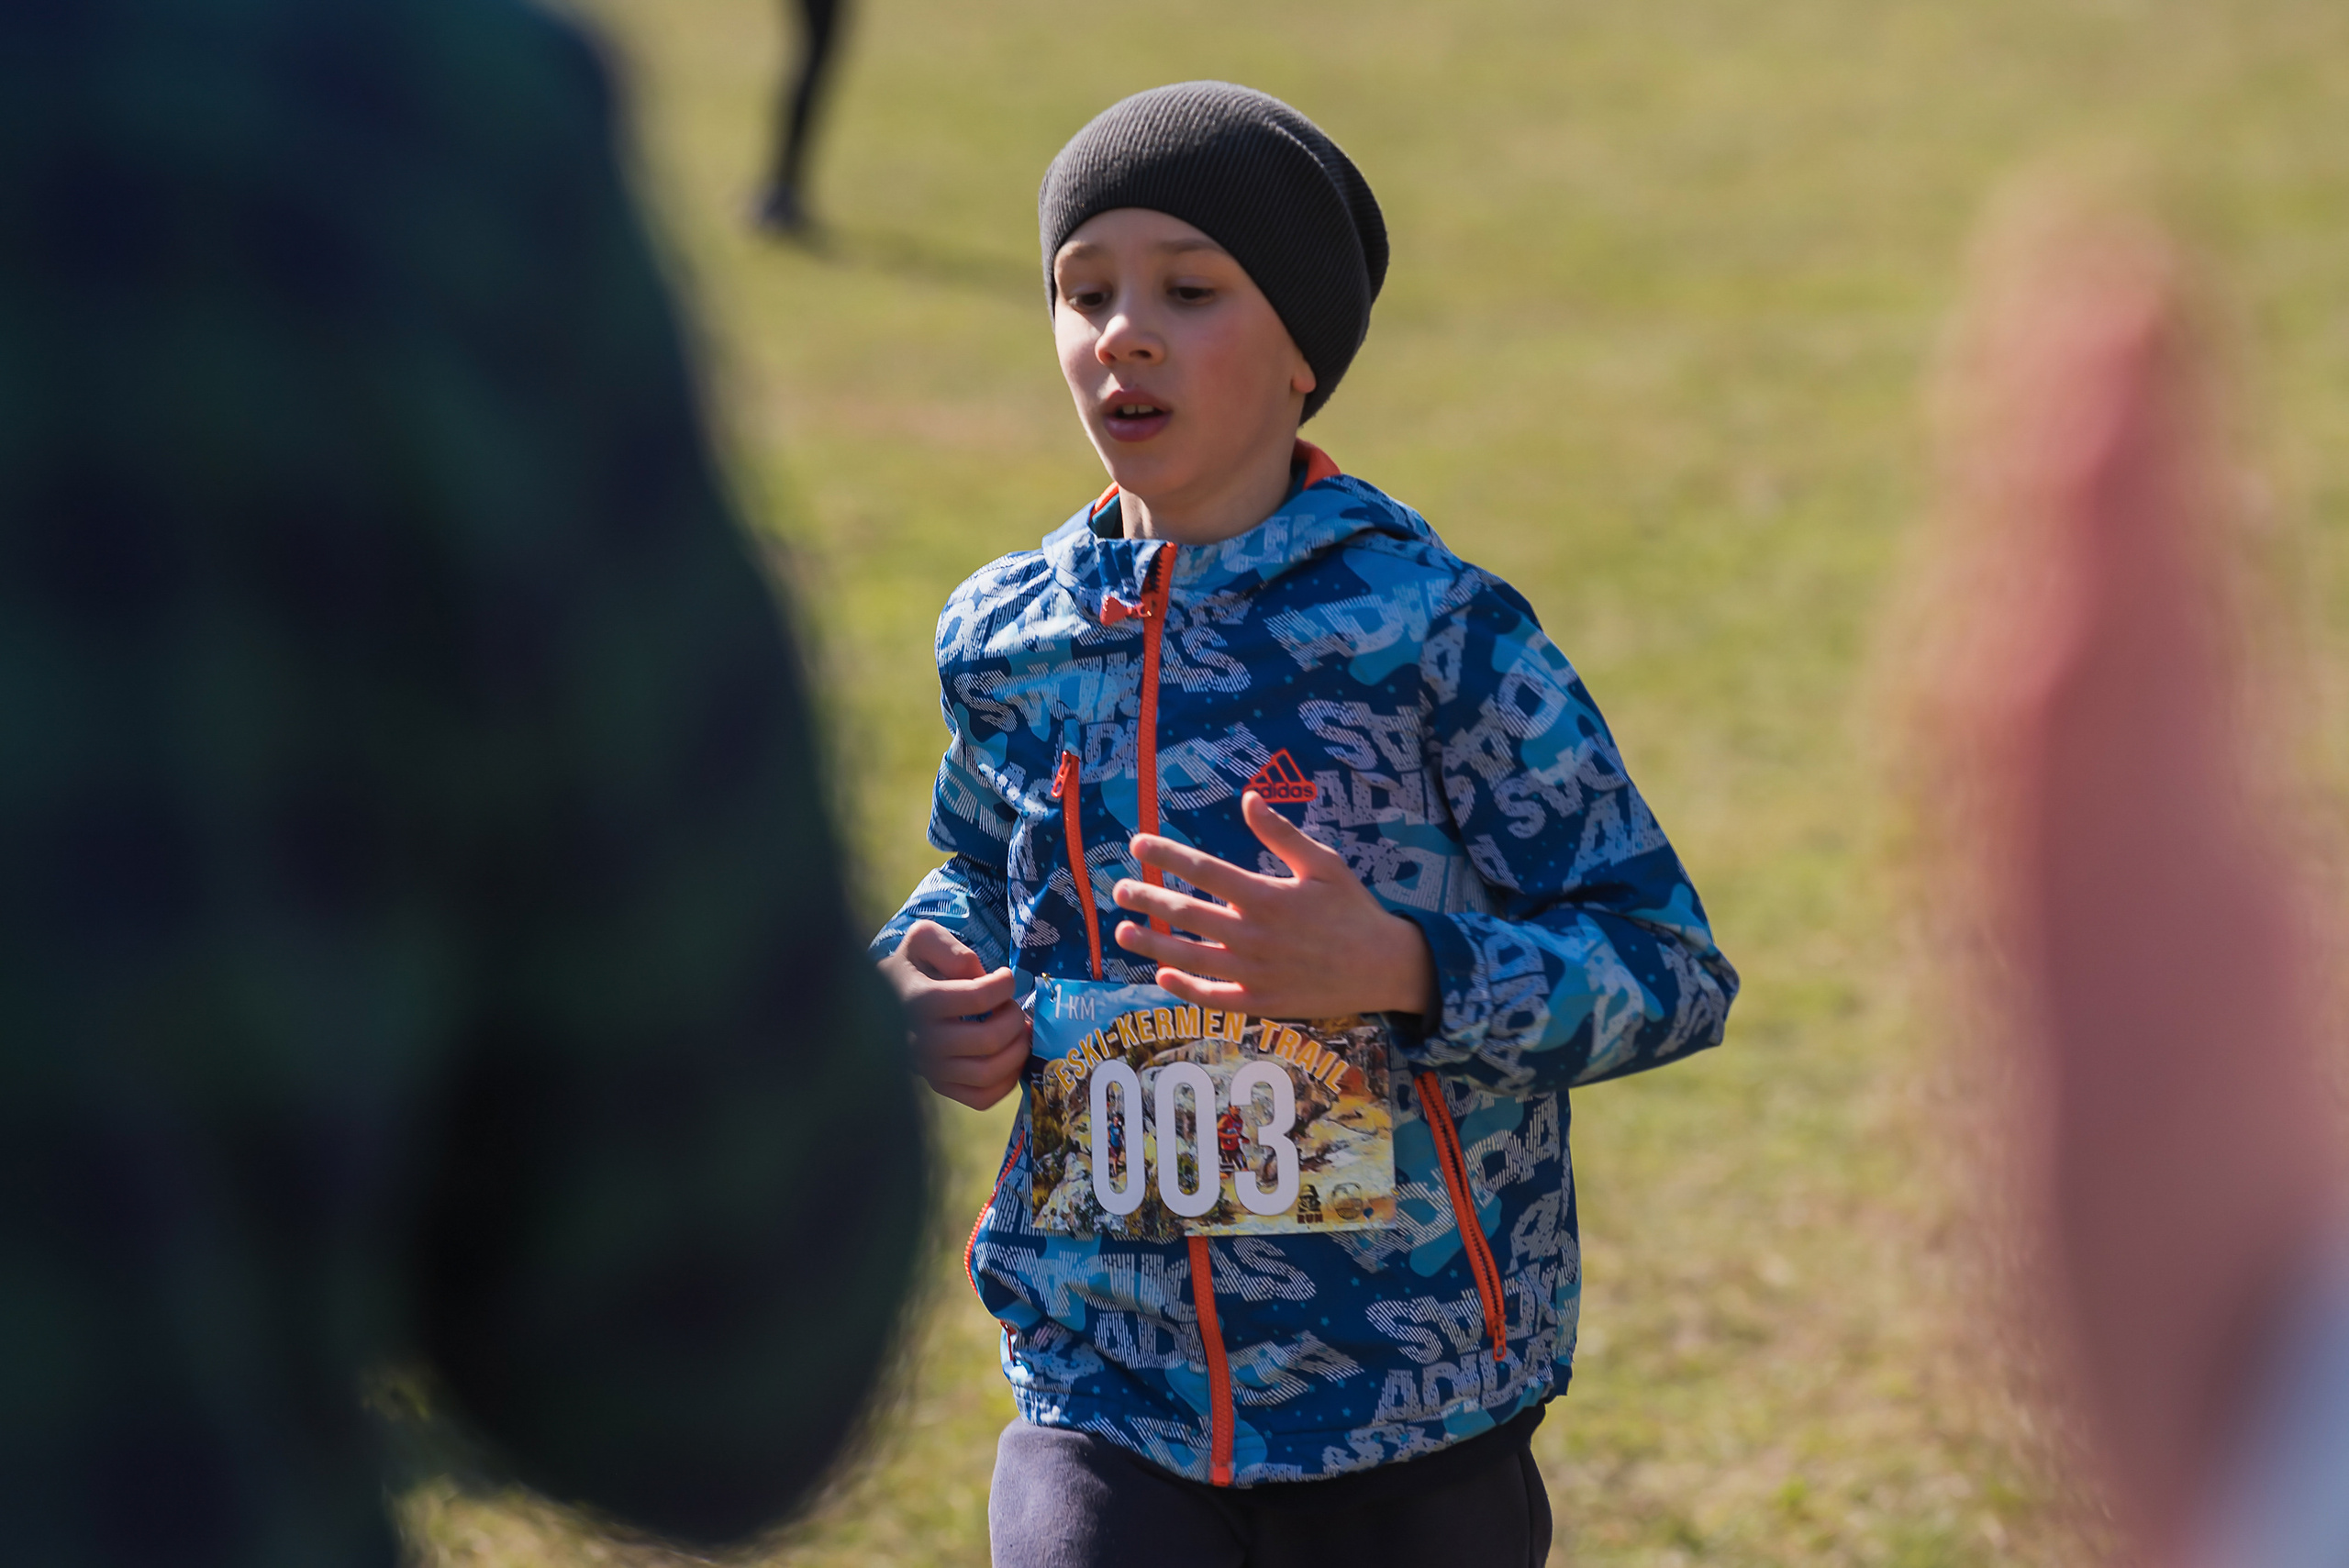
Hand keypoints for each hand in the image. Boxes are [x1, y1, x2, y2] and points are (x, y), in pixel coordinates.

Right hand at [877, 920, 1029, 1109]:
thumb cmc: (911, 968)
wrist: (881, 1002)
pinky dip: (1006, 1082)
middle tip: (1012, 1007)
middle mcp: (923, 1041)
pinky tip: (1010, 1058)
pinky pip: (981, 1098)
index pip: (978, 998)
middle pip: (989, 1039)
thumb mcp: (922, 939)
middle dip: (1014, 1019)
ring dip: (1017, 1051)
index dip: (1004, 984)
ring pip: (988, 1073)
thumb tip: (977, 975)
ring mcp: (931, 1069)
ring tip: (1018, 1032)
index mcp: (919, 1000)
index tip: (1005, 978)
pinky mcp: (939, 1086)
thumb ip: (950, 948)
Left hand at [1112, 791, 1436, 1018]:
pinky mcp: (1260, 1001)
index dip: (1167, 855)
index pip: (1204, 870)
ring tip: (1123, 931)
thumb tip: (1248, 798)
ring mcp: (1254, 971)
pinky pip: (1212, 996)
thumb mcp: (1324, 863)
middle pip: (1186, 913)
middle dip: (1148, 899)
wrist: (1384, 967)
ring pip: (1189, 956)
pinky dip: (1184, 987)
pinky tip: (1162, 974)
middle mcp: (1254, 934)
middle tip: (1120, 889)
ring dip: (1152, 943)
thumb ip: (1282, 833)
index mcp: (1267, 895)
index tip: (1138, 843)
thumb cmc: (1353, 910)